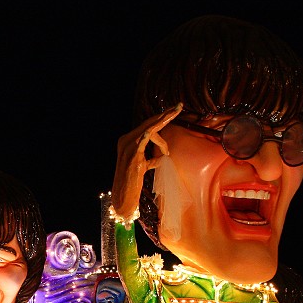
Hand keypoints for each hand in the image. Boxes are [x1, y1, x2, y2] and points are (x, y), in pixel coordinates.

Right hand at [111, 105, 181, 219]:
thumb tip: (162, 158)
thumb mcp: (143, 166)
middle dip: (166, 114)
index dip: (161, 119)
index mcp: (128, 141)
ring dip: (163, 137)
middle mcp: (126, 140)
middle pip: (149, 122)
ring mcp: (128, 147)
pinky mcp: (133, 155)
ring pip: (150, 130)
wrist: (123, 196)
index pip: (147, 125)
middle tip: (179, 106)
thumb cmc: (133, 183)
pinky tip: (152, 129)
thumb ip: (151, 159)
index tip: (173, 111)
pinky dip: (149, 135)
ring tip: (168, 144)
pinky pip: (143, 141)